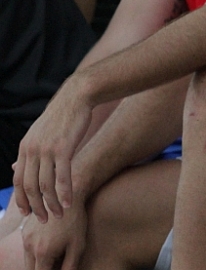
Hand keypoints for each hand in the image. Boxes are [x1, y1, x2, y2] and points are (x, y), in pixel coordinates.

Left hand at [14, 78, 92, 221]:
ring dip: (52, 203)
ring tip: (59, 214)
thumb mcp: (38, 133)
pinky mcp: (64, 148)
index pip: (19, 181)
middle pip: (30, 187)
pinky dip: (65, 192)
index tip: (29, 213)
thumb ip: (29, 153)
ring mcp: (47, 149)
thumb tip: (16, 169)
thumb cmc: (61, 116)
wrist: (76, 97)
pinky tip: (70, 202)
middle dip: (36, 206)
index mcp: (25, 148)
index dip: (22, 199)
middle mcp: (32, 150)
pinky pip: (63, 176)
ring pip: (46, 185)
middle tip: (44, 219)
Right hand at [21, 204, 87, 269]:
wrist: (68, 197)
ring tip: (56, 254)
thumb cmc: (76, 222)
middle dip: (43, 269)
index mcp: (43, 252)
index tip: (59, 268)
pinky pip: (27, 247)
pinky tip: (50, 244)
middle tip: (57, 263)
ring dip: (38, 261)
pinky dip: (35, 251)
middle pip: (31, 268)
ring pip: (28, 259)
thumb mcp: (78, 245)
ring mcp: (25, 237)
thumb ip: (70, 265)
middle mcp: (29, 246)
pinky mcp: (25, 230)